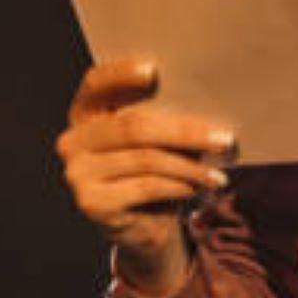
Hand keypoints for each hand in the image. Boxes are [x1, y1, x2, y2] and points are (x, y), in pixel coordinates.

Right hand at [54, 58, 239, 256]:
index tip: (154, 71)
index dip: (121, 74)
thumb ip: (162, 118)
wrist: (143, 226)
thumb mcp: (156, 141)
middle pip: (132, 126)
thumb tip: (206, 110)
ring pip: (145, 159)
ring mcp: (78, 173)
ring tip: (218, 172)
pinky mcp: (92, 203)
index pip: (96, 83)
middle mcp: (73, 141)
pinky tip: (200, 187)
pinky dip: (179, 186)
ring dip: (190, 166)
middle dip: (184, 132)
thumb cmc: (154, 171)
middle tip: (224, 139)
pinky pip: (146, 187)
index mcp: (84, 114)